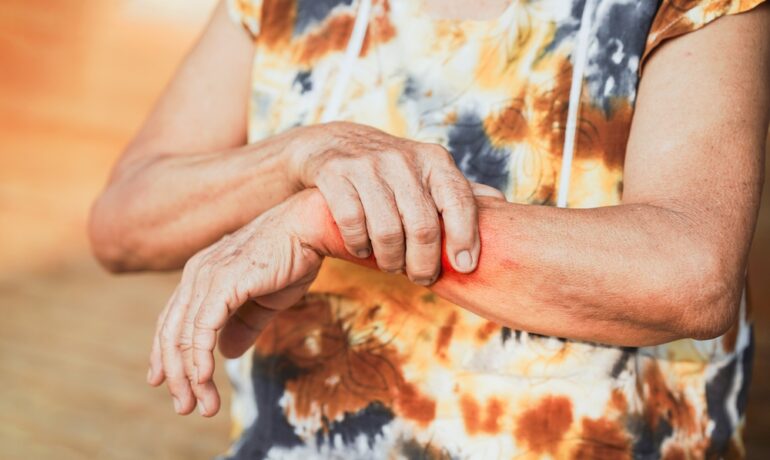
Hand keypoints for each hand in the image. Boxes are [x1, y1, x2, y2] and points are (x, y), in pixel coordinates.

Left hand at [146, 190, 328, 416]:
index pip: (173, 320)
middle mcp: (196, 274)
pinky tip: (203, 380)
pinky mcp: (223, 283)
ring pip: (183, 336)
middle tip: (185, 407)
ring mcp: (206, 277)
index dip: (166, 353)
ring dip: (189, 376)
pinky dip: (199, 358)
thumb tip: (226, 353)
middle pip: (171, 332)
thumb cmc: (292, 258)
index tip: (167, 382)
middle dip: (176, 374)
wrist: (309, 228)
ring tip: (198, 405)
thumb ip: (243, 325)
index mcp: (202, 274)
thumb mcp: (265, 300)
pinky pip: (202, 329)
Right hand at [289, 121, 482, 285]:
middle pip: (423, 226)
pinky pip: (353, 223)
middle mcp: (403, 159)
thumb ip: (460, 193)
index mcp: (434, 161)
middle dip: (424, 262)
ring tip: (392, 266)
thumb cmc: (393, 170)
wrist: (336, 145)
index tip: (465, 267)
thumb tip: (503, 208)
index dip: (465, 238)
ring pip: (386, 230)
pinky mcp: (336, 175)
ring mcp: (367, 165)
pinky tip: (363, 251)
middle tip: (422, 277)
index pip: (458, 201)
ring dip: (391, 260)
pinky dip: (359, 246)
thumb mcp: (428, 173)